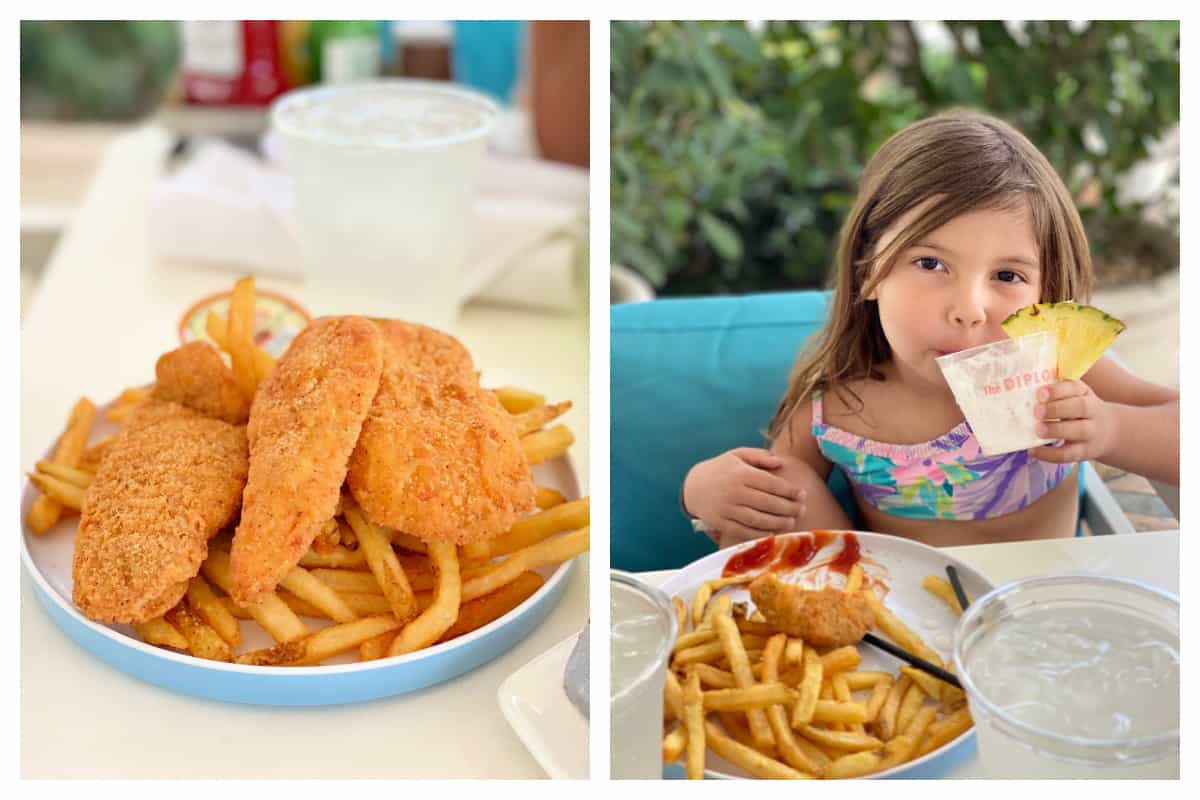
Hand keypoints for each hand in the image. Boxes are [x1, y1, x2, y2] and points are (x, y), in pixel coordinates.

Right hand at [682, 448, 805, 545]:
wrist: (693, 487)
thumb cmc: (721, 469)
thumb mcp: (737, 455)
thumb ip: (759, 456)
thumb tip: (780, 462)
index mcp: (741, 473)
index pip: (771, 483)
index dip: (790, 490)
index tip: (803, 494)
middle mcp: (734, 491)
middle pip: (768, 503)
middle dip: (789, 508)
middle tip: (802, 510)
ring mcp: (727, 509)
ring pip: (758, 519)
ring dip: (779, 522)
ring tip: (792, 522)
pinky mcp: (722, 523)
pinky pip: (745, 531)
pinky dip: (760, 533)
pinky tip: (773, 532)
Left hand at [1028, 380, 1115, 462]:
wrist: (1109, 432)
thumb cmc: (1079, 410)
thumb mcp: (1074, 396)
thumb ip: (1055, 392)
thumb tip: (1022, 388)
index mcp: (1084, 394)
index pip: (1075, 388)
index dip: (1058, 390)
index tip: (1040, 393)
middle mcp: (1092, 411)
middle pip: (1080, 407)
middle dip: (1058, 409)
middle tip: (1037, 411)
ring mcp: (1091, 433)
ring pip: (1078, 431)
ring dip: (1056, 430)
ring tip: (1037, 430)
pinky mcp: (1085, 451)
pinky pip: (1069, 454)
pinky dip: (1050, 454)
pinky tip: (1033, 451)